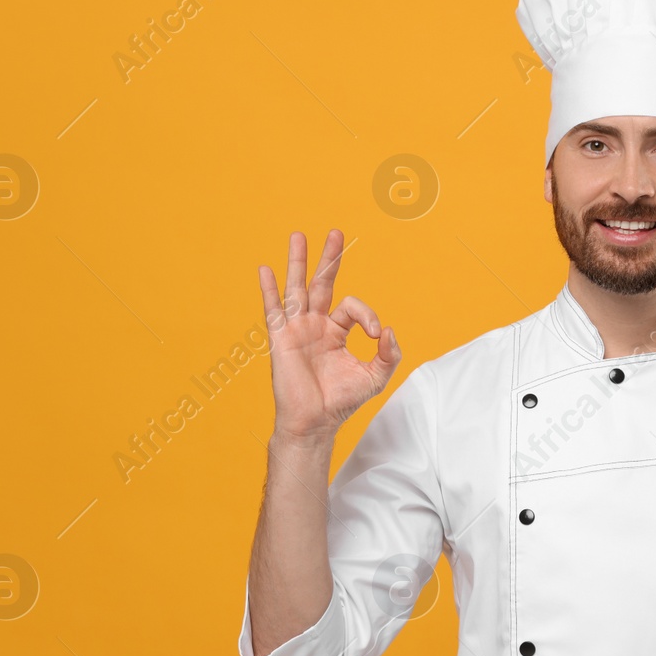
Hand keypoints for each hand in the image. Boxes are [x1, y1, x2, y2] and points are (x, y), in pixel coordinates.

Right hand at [258, 229, 400, 444]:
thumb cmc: (341, 401)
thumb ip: (390, 354)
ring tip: (299, 235)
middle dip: (329, 258)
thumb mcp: (376, 377)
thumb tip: (389, 331)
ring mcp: (296, 329)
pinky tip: (265, 270)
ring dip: (298, 262)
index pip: (352, 308)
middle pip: (322, 283)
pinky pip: (273, 310)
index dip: (367, 315)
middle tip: (336, 233)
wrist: (314, 422)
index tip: (376, 333)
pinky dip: (269, 290)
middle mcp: (315, 325)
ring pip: (297, 288)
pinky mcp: (281, 338)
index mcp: (336, 331)